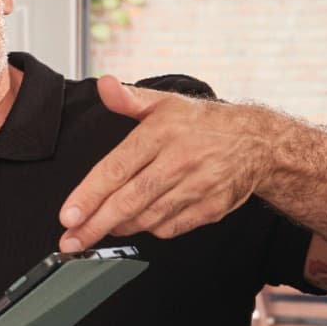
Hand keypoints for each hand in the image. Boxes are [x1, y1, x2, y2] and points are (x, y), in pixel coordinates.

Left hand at [59, 76, 268, 252]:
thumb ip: (128, 98)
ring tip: (98, 229)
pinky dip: (150, 229)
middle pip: (129, 201)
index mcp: (161, 134)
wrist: (258, 142)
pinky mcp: (212, 208)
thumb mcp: (164, 102)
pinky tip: (137, 223)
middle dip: (95, 225)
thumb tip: (104, 85)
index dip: (89, 195)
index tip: (68, 215)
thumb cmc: (202, 123)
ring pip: (148, 218)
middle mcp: (179, 161)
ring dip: (119, 228)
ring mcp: (198, 187)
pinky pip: (171, 227)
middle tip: (70, 240)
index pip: (116, 169)